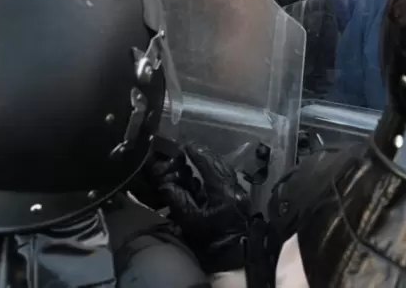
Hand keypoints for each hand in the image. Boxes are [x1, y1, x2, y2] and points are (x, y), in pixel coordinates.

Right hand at [156, 144, 252, 273]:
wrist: (233, 261)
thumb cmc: (212, 243)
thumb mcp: (191, 222)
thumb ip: (179, 200)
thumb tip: (166, 183)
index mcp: (225, 192)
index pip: (210, 164)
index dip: (197, 152)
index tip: (185, 145)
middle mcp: (235, 190)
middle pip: (219, 164)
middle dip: (203, 155)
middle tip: (188, 150)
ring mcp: (239, 195)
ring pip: (223, 172)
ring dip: (208, 164)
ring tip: (193, 161)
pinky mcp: (239, 202)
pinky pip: (225, 181)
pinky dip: (213, 175)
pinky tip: (202, 178)